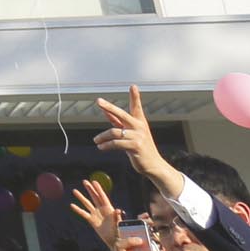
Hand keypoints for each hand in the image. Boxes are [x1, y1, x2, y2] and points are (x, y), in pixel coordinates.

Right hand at [69, 177, 121, 247]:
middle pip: (94, 197)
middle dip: (90, 189)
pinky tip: (72, 205)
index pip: (102, 197)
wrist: (114, 241)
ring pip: (87, 203)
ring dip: (81, 197)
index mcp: (109, 209)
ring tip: (74, 191)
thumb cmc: (118, 233)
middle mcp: (102, 210)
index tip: (94, 182)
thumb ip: (117, 217)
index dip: (98, 189)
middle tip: (84, 181)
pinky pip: (83, 213)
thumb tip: (118, 210)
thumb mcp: (118, 225)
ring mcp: (96, 214)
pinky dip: (78, 209)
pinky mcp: (91, 220)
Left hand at [97, 86, 186, 200]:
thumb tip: (105, 111)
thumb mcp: (130, 133)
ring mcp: (138, 136)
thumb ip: (118, 122)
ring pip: (114, 132)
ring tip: (96, 141)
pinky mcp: (135, 147)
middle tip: (98, 101)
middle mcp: (139, 127)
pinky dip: (106, 145)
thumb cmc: (139, 147)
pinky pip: (116, 143)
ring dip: (102, 137)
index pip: (136, 106)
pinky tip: (101, 147)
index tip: (133, 86)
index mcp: (140, 121)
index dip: (135, 96)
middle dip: (109, 107)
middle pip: (122, 114)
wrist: (153, 164)